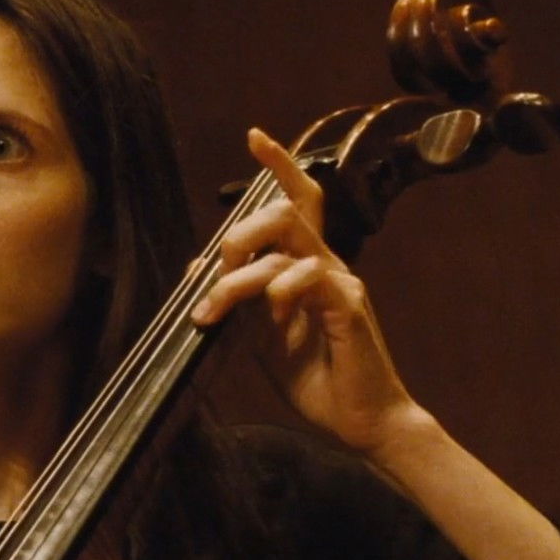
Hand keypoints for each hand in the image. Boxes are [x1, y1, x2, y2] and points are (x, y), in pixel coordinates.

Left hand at [190, 128, 426, 455]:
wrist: (361, 423)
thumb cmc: (317, 380)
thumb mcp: (262, 337)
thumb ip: (238, 300)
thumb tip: (198, 264)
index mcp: (308, 267)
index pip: (299, 202)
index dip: (280, 166)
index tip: (254, 136)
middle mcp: (328, 265)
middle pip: (286, 211)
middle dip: (239, 231)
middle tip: (215, 271)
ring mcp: (342, 282)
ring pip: (289, 242)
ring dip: (240, 271)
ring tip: (216, 305)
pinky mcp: (349, 306)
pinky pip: (309, 277)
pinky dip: (278, 291)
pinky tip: (271, 314)